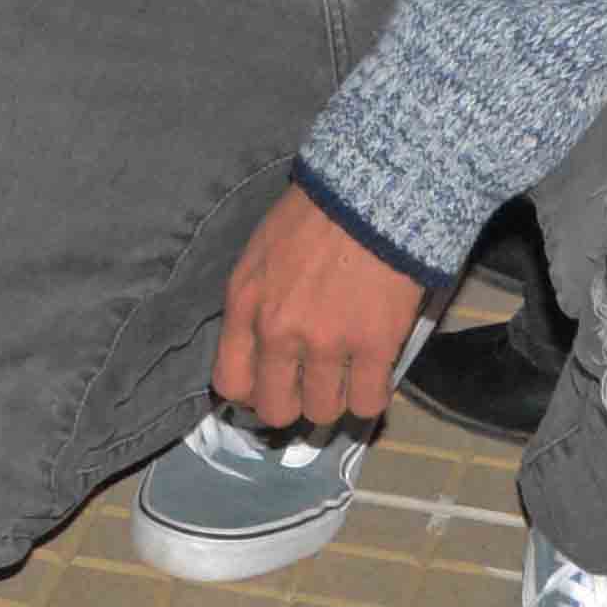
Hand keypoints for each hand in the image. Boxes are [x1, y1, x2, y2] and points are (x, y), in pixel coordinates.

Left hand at [212, 184, 426, 439]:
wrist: (372, 194)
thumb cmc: (314, 217)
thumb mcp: (261, 255)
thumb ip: (254, 305)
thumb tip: (260, 350)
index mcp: (245, 305)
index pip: (231, 383)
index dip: (252, 393)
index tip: (270, 383)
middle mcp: (279, 332)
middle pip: (277, 409)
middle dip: (293, 404)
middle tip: (310, 385)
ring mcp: (327, 343)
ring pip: (323, 411)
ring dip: (334, 399)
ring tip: (345, 376)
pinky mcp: (374, 347)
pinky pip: (367, 403)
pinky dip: (371, 396)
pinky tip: (373, 376)